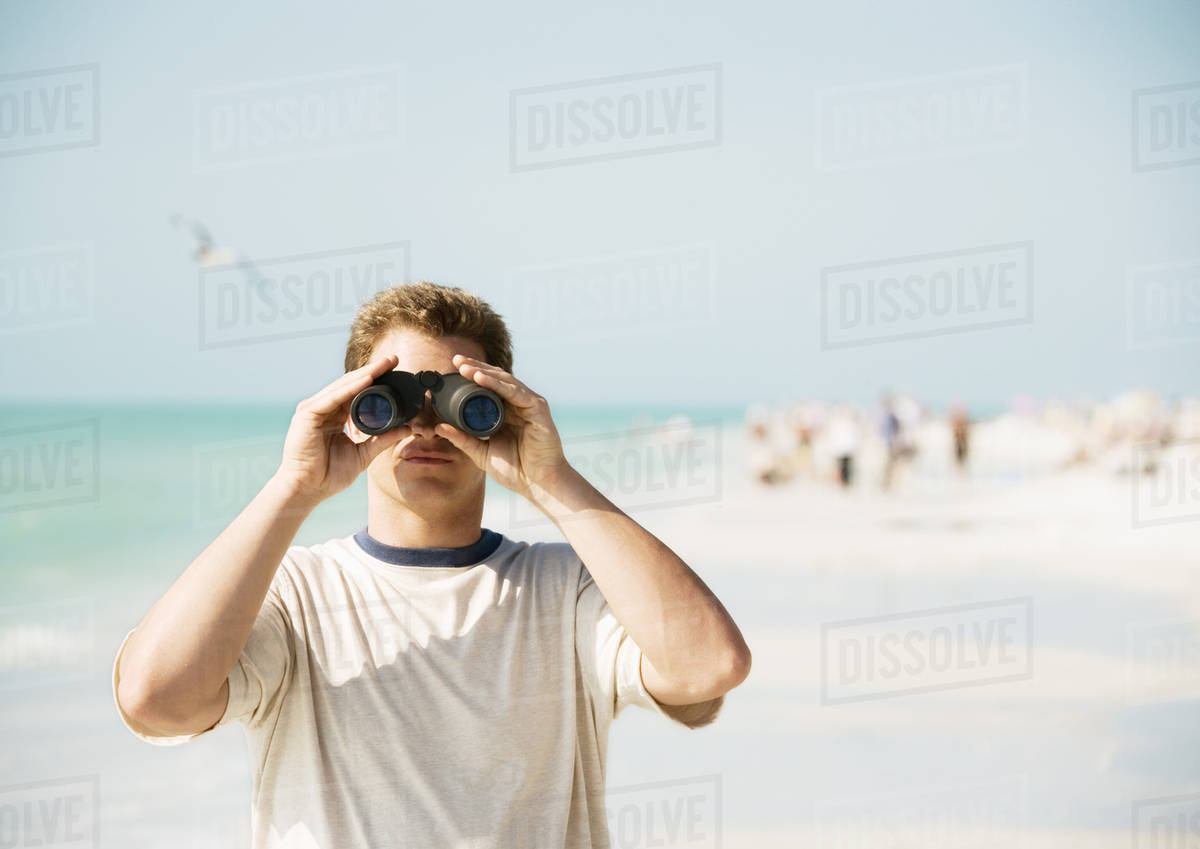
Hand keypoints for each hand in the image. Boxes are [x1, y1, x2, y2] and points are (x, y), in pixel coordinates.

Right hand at [274, 354, 405, 502]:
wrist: (308, 489)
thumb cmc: (329, 474)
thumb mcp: (363, 454)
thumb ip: (383, 440)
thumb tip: (407, 429)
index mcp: (334, 415)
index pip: (357, 392)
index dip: (376, 380)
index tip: (395, 370)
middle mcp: (323, 408)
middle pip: (351, 384)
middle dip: (373, 371)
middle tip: (393, 359)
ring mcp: (314, 409)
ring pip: (343, 386)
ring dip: (365, 374)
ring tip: (384, 364)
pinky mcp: (308, 414)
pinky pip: (333, 397)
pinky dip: (351, 388)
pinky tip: (367, 379)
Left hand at [433, 355, 571, 502]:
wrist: (538, 484)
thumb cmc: (516, 470)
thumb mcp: (481, 452)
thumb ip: (462, 439)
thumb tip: (439, 427)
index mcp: (507, 412)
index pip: (488, 388)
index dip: (471, 377)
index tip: (451, 370)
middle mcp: (518, 404)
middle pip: (496, 379)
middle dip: (475, 368)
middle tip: (455, 360)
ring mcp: (529, 404)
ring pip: (505, 381)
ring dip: (483, 372)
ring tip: (464, 367)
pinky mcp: (538, 408)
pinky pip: (515, 391)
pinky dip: (497, 384)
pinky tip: (481, 378)